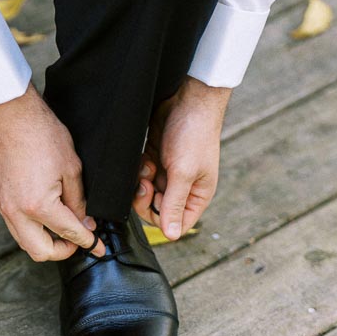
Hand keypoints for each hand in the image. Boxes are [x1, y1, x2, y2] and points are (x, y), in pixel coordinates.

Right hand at [0, 83, 105, 260]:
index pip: (69, 233)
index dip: (88, 242)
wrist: (9, 115)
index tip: (98, 246)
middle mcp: (17, 212)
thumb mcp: (71, 167)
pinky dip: (32, 230)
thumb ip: (79, 201)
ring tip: (62, 229)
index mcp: (38, 205)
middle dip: (63, 251)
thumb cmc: (40, 133)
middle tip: (77, 240)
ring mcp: (4, 207)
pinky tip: (46, 217)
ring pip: (25, 243)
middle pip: (41, 252)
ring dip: (45, 242)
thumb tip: (85, 222)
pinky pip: (16, 227)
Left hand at [132, 76, 231, 239]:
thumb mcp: (183, 173)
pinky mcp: (156, 160)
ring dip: (142, 182)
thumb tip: (172, 236)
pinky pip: (141, 176)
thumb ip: (175, 205)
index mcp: (197, 195)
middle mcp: (183, 188)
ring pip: (146, 194)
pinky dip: (139, 170)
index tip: (154, 200)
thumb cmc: (193, 134)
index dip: (161, 218)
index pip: (177, 224)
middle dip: (147, 199)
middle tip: (146, 183)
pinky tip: (145, 158)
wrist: (187, 98)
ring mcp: (169, 174)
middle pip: (157, 210)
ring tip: (148, 166)